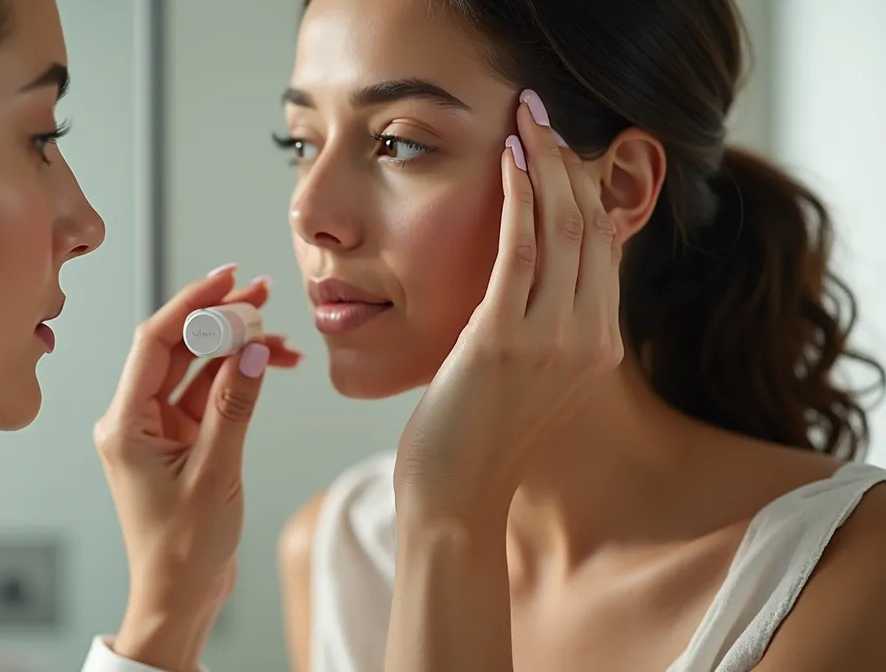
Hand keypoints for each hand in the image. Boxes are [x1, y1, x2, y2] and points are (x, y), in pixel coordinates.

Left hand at [94, 265, 301, 669]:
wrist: (180, 597)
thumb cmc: (183, 549)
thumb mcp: (215, 472)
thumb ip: (232, 407)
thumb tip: (251, 350)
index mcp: (124, 424)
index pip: (154, 342)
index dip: (191, 304)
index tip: (228, 280)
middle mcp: (133, 420)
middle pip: (175, 348)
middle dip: (218, 320)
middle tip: (263, 297)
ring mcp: (156, 430)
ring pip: (195, 369)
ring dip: (234, 349)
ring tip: (279, 336)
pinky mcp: (178, 442)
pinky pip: (206, 395)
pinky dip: (235, 379)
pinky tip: (267, 367)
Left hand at [394, 91, 623, 522]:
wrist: (456, 494)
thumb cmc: (480, 434)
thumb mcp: (528, 375)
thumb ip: (544, 323)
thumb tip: (532, 266)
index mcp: (601, 347)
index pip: (605, 248)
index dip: (587, 188)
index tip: (563, 145)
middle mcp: (589, 340)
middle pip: (592, 227)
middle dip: (568, 161)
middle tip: (543, 115)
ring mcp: (552, 341)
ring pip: (562, 229)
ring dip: (544, 165)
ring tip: (526, 122)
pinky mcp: (504, 339)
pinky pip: (520, 249)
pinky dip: (517, 197)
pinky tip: (508, 161)